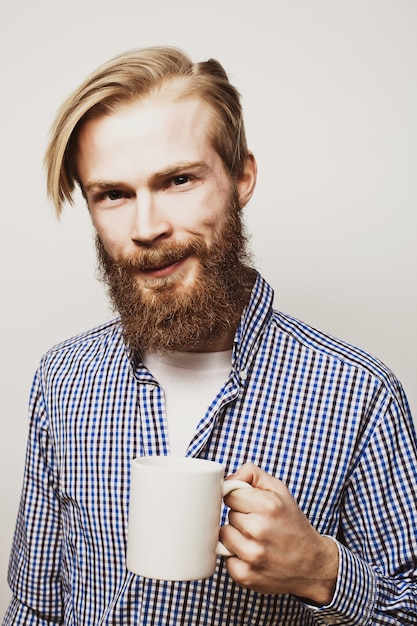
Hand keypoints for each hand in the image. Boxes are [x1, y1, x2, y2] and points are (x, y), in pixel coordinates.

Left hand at [220, 463, 338, 604]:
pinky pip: (225, 558)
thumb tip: (228, 478)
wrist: (312, 565)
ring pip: (224, 535)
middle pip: (228, 515)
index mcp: (267, 505)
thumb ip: (252, 474)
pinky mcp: (245, 575)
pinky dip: (236, 557)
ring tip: (255, 539)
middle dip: (240, 518)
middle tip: (259, 524)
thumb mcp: (280, 490)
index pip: (230, 494)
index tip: (251, 506)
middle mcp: (258, 529)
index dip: (240, 499)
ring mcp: (251, 554)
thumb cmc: (293, 525)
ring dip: (236, 537)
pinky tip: (253, 555)